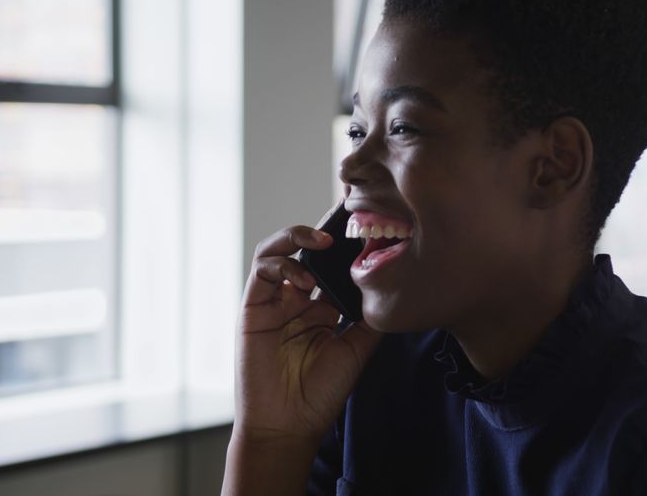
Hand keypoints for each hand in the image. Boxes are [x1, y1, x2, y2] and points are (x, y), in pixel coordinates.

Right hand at [234, 225, 381, 445]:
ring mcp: (273, 302)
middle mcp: (297, 300)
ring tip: (322, 243)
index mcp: (322, 308)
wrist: (288, 425)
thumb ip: (371, 317)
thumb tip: (393, 285)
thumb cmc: (321, 392)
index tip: (367, 227)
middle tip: (344, 220)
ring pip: (278, 251)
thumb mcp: (358, 348)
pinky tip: (305, 278)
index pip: (332, 265)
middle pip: (305, 251)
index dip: (345, 245)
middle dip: (323, 231)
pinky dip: (282, 263)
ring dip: (298, 238)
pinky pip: (262, 271)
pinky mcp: (253, 308)